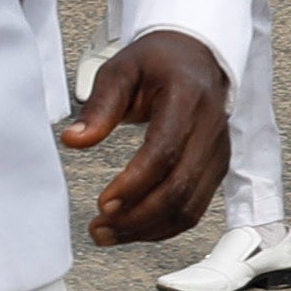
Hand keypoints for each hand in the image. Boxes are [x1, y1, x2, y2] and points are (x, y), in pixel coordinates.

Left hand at [55, 28, 231, 246]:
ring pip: (189, 207)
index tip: (103, 203)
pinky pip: (194, 208)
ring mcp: (218, 152)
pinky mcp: (217, 168)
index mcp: (187, 99)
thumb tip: (73, 140)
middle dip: (136, 217)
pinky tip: (133, 229)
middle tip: (99, 228)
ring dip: (147, 229)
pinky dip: (163, 226)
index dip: (134, 184)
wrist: (198, 57)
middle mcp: (210, 129)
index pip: (164, 153)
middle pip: (178, 189)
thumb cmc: (158, 62)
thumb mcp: (121, 70)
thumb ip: (98, 106)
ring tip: (108, 234)